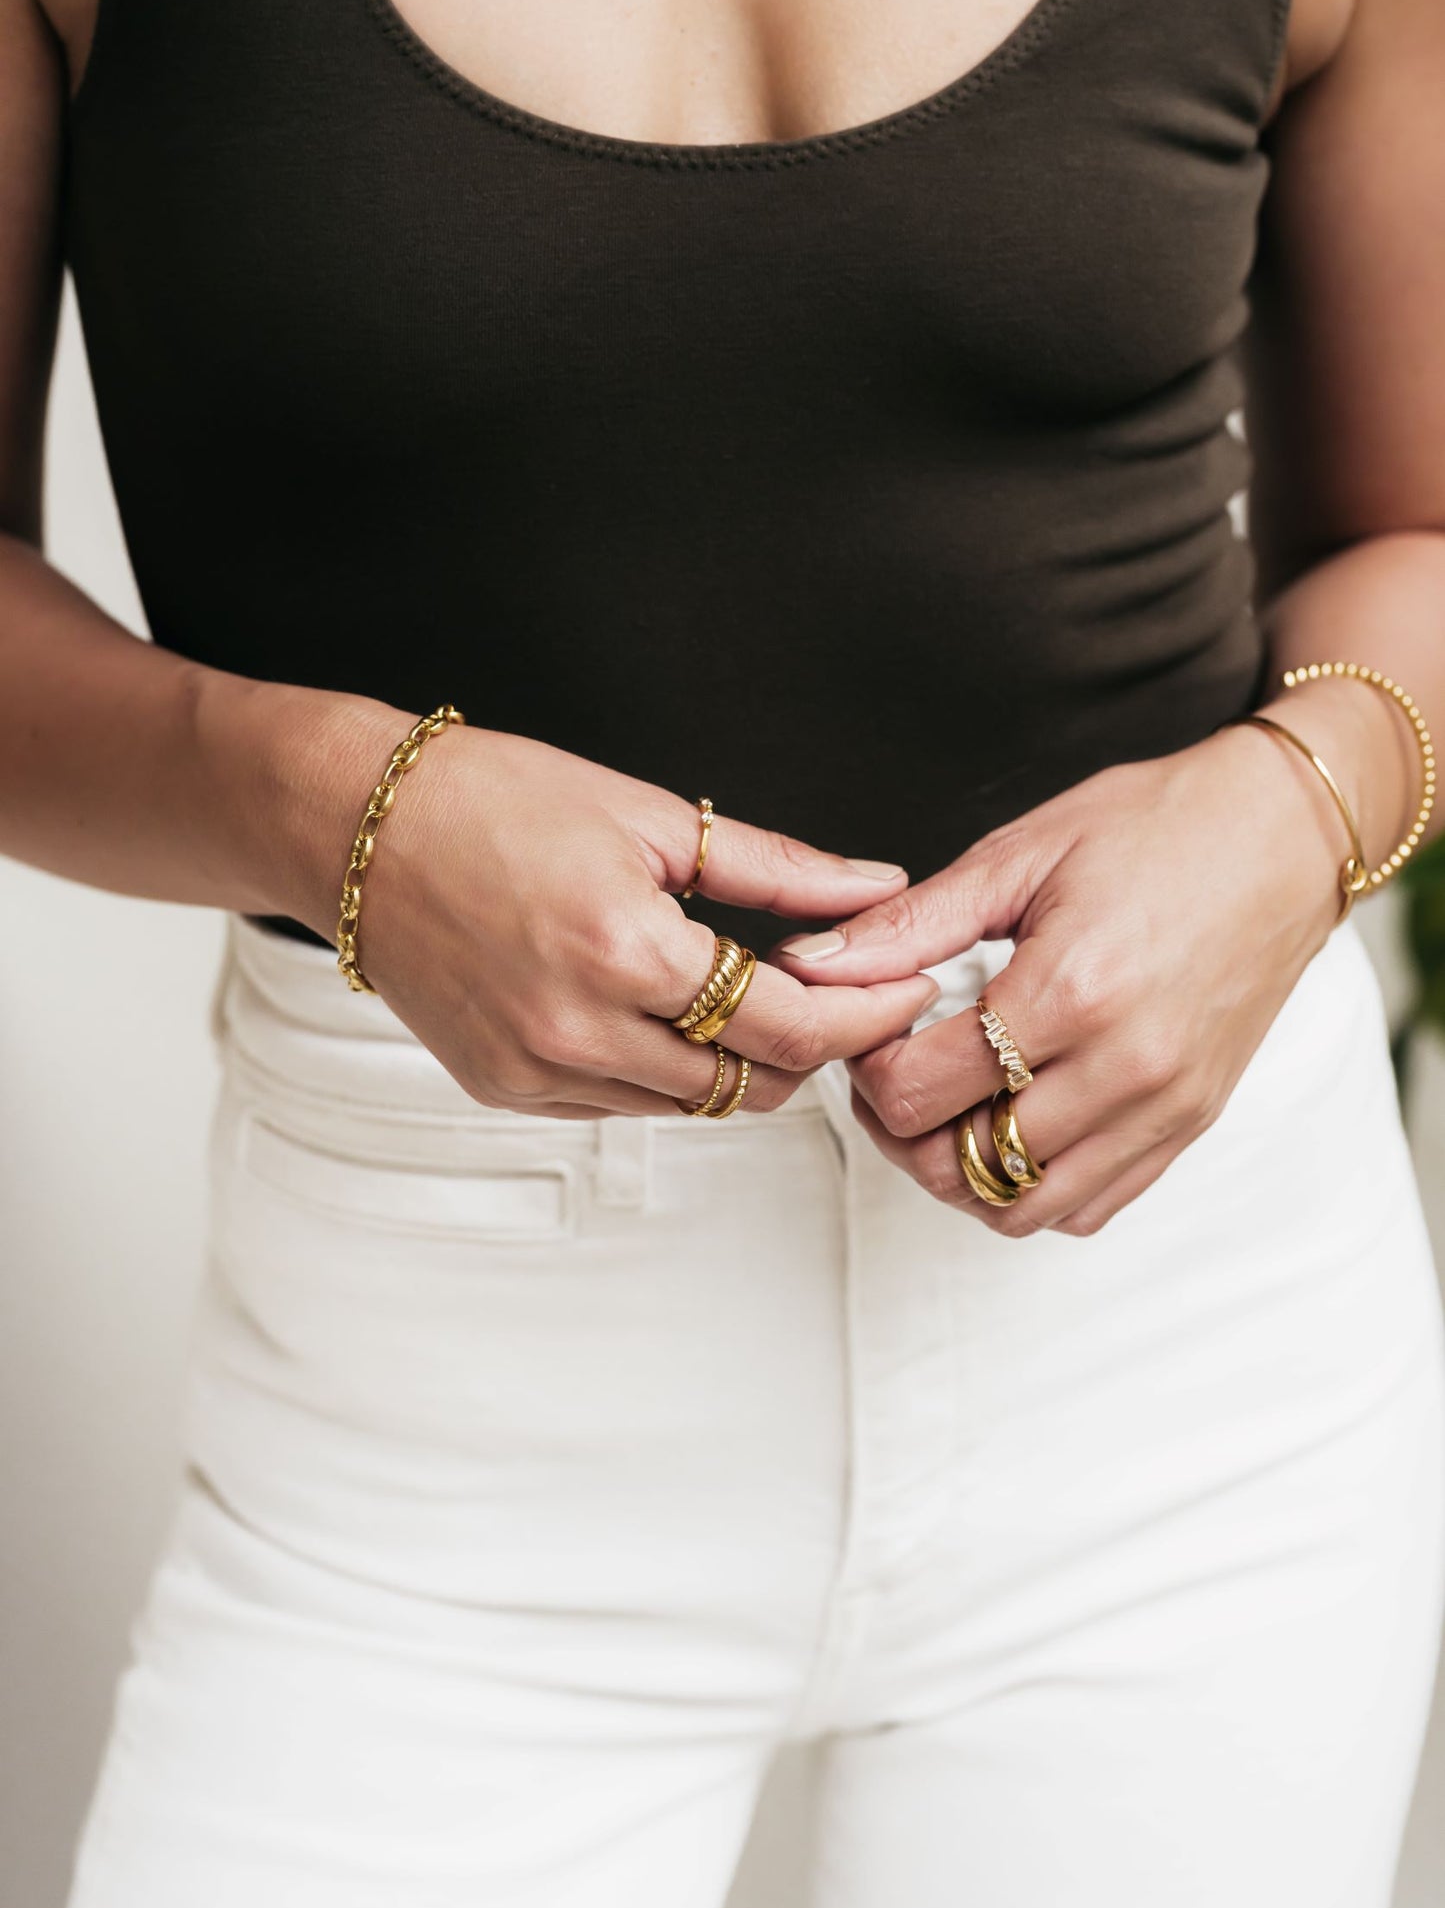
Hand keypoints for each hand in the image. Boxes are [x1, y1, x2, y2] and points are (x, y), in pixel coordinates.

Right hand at [293, 699, 939, 1119]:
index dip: (866, 1016)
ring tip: (767, 1003)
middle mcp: (577, 1030)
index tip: (908, 988)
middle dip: (818, 1051)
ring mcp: (537, 1071)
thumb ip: (776, 868)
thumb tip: (878, 886)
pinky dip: (669, 1074)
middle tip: (851, 998)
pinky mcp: (505, 1089)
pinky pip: (623, 1106)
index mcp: (624, 951)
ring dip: (745, 1067)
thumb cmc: (490, 799)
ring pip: (692, 1108)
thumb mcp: (651, 818)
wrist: (354, 830)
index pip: (789, 1029)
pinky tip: (674, 1017)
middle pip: (752, 1088)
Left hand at [773, 719, 1353, 1232]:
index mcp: (1071, 990)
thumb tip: (815, 965)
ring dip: (958, 1171)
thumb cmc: (1156, 827)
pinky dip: (1029, 1188)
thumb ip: (911, 923)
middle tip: (892, 1068)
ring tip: (947, 1102)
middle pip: (957, 1165)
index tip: (873, 1024)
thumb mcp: (1021, 853)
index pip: (918, 1090)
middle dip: (898, 1127)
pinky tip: (1010, 1122)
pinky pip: (1086, 1208)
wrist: (1284, 836)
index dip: (867, 1065)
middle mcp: (1123, 1068)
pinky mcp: (1186, 1127)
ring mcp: (1161, 1109)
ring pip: (1019, 1207)